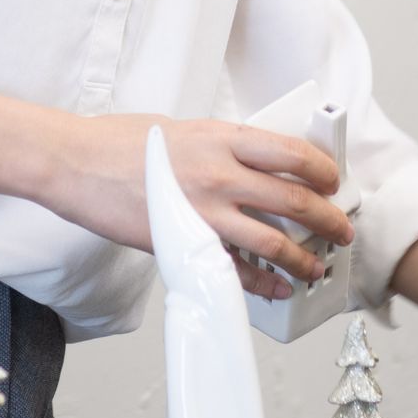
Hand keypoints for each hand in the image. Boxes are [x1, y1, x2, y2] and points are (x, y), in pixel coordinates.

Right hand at [44, 114, 352, 298]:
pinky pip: (235, 270)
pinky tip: (277, 287)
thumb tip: (254, 163)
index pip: (293, 154)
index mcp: (223, 138)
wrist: (77, 165)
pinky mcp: (186, 244)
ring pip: (274, 242)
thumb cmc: (121, 143)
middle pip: (295, 201)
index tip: (332, 182)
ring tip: (315, 267)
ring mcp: (206, 212)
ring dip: (303, 259)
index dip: (323, 172)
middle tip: (340, 231)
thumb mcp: (183, 130)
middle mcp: (222, 174)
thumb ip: (221, 147)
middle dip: (328, 220)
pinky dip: (262, 283)